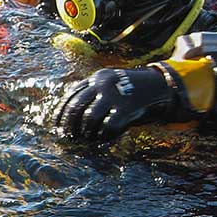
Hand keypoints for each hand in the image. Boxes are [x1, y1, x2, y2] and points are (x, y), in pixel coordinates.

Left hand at [54, 67, 176, 141]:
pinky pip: (108, 126)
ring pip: (89, 118)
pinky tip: (102, 138)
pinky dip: (103, 136)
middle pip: (76, 106)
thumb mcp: (111, 83)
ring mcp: (115, 96)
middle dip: (69, 124)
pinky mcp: (126, 109)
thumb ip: (94, 93)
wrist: (159, 86)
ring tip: (85, 138)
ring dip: (85, 132)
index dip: (61, 112)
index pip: (71, 95)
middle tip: (67, 136)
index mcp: (97, 78)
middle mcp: (103, 85)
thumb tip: (71, 115)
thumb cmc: (131, 89)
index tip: (56, 125)